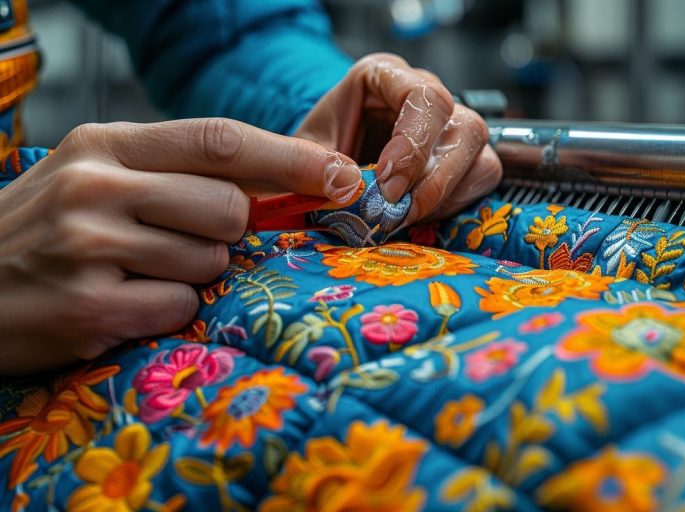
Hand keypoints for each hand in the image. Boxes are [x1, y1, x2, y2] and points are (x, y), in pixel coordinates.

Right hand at [0, 118, 360, 373]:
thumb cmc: (45, 230)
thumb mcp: (98, 177)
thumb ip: (177, 173)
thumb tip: (276, 184)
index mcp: (105, 144)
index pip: (220, 140)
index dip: (290, 158)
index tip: (339, 173)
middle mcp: (96, 186)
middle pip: (228, 207)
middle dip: (224, 231)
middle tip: (176, 240)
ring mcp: (90, 246)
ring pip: (209, 261)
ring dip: (190, 274)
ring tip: (133, 272)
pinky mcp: (90, 306)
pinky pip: (180, 307)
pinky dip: (166, 311)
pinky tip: (121, 303)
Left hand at [295, 53, 502, 224]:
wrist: (318, 168)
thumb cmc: (310, 154)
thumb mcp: (296, 155)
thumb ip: (310, 165)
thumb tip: (347, 182)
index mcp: (385, 76)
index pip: (424, 97)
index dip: (412, 144)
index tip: (387, 184)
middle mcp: (425, 96)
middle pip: (466, 127)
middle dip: (434, 180)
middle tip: (397, 211)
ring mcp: (448, 128)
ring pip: (481, 158)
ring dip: (445, 197)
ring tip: (403, 216)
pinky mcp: (460, 159)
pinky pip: (480, 181)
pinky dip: (452, 205)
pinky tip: (416, 214)